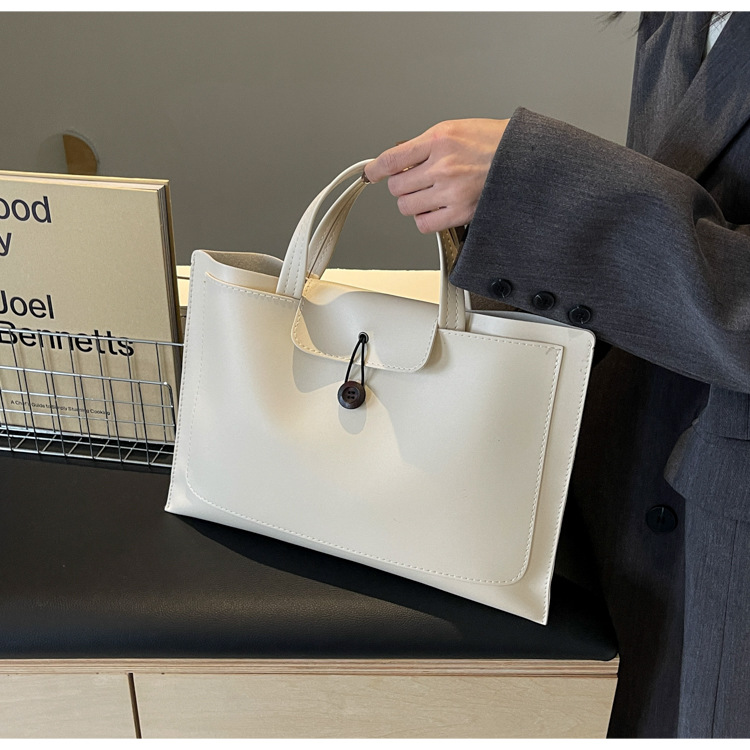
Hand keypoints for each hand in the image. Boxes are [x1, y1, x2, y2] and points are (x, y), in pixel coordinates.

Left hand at [364, 118, 508, 233]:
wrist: (523, 159)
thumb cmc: (494, 143)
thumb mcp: (456, 129)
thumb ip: (425, 144)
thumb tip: (399, 159)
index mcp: (440, 140)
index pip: (393, 159)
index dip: (376, 169)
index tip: (372, 173)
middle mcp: (443, 166)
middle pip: (397, 187)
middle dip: (400, 186)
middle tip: (412, 182)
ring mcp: (451, 191)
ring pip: (407, 207)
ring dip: (411, 203)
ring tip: (425, 195)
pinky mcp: (460, 212)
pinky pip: (425, 224)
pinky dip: (424, 219)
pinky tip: (434, 209)